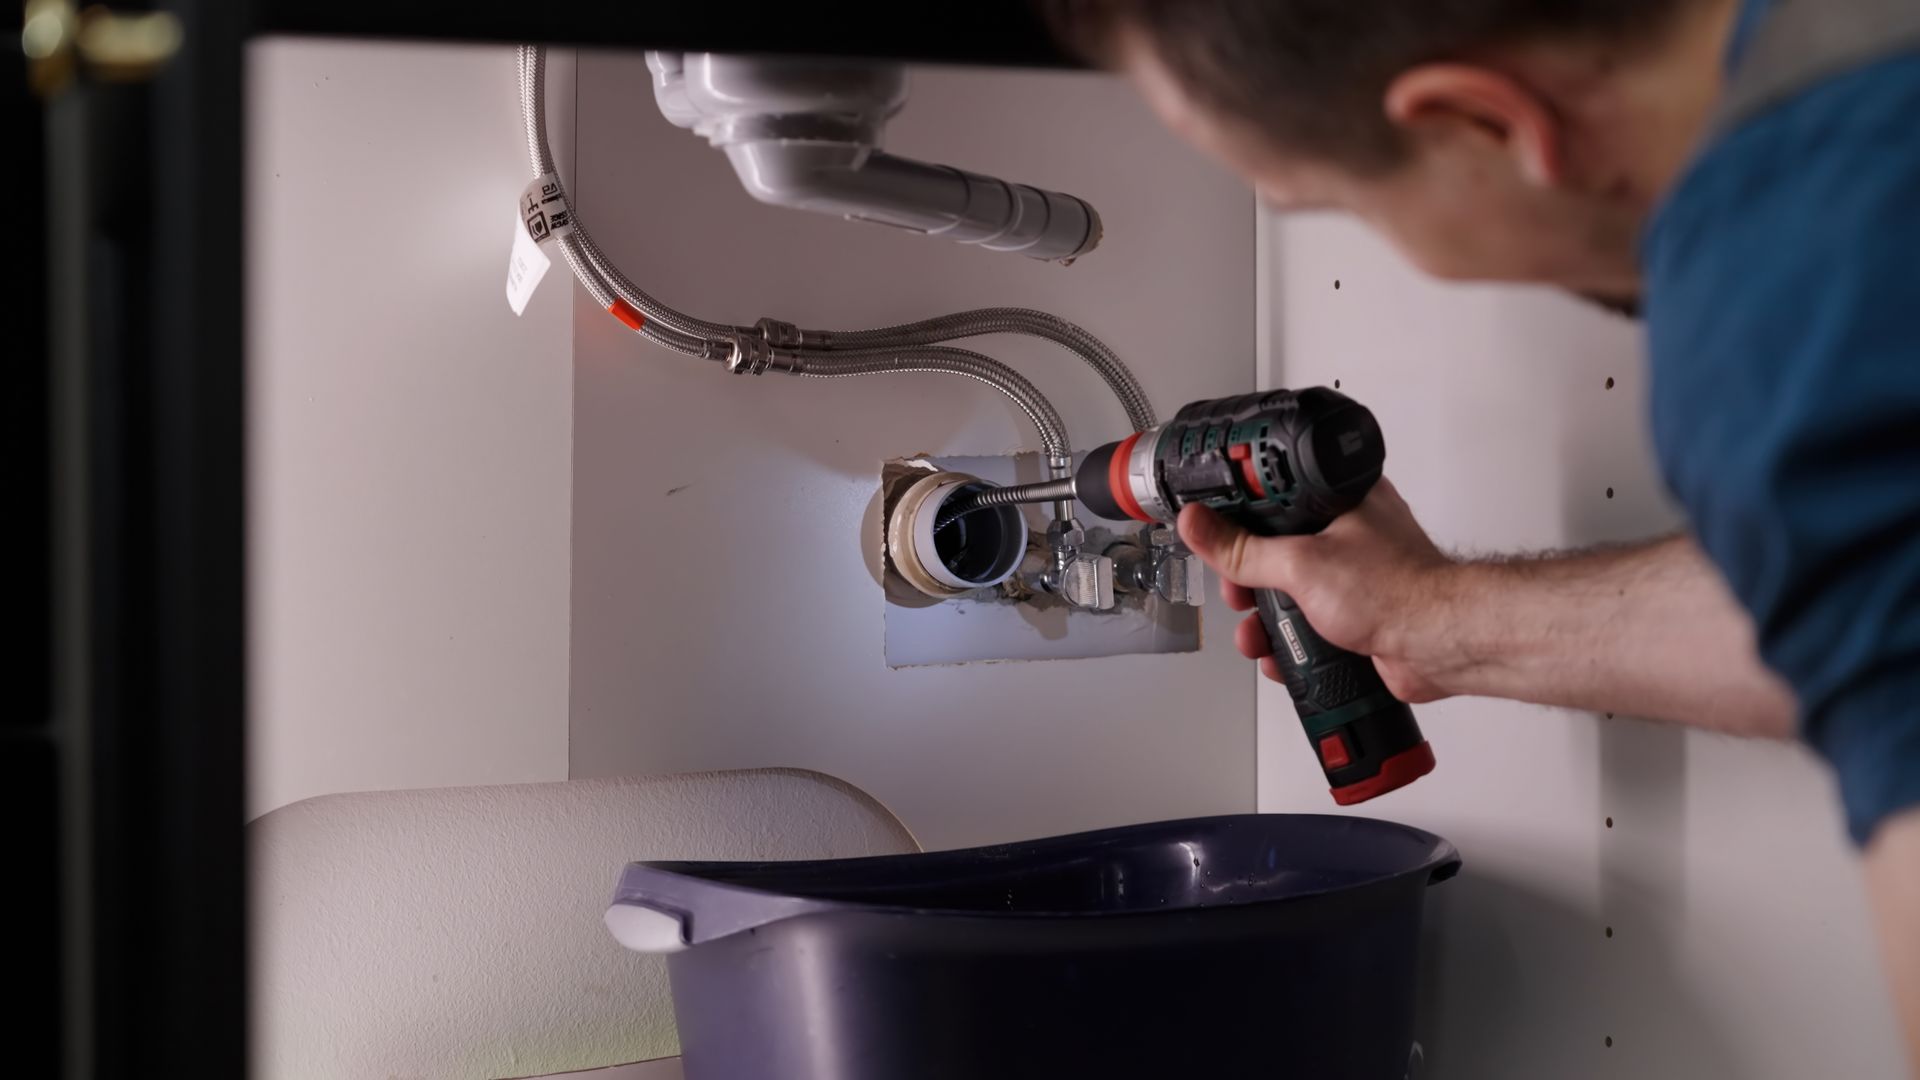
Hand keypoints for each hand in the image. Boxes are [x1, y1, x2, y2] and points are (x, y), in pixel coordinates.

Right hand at [1175, 478, 1460, 702]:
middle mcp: (1348, 532)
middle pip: (1274, 548)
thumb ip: (1243, 549)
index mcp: (1340, 498)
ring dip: (1264, 619)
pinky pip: (1308, 623)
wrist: (1441, 646)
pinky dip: (1289, 641)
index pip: (1272, 494)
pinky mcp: (1355, 614)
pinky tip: (1280, 655)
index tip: (1214, 534)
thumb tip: (1199, 525)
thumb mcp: (1300, 564)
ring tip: (1254, 634)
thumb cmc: (1399, 591)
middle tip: (1237, 592)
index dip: (1237, 514)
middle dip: (1248, 581)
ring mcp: (1352, 575)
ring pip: (1289, 591)